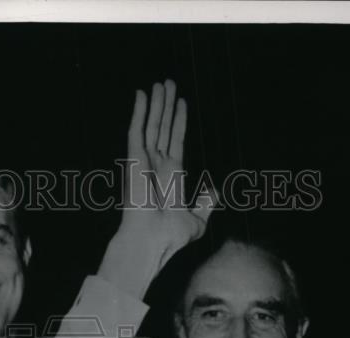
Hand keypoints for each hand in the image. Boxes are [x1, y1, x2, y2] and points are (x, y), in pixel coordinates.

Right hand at [120, 80, 214, 259]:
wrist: (152, 241)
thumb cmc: (171, 237)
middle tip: (169, 83)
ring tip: (161, 83)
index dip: (178, 122)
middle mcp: (155, 166)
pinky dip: (138, 111)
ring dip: (156, 103)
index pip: (175, 142)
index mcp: (170, 177)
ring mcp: (143, 161)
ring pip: (151, 125)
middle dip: (166, 106)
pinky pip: (136, 130)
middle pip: (162, 129)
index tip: (181, 103)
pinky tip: (142, 94)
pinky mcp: (133, 159)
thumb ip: (206, 204)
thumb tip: (216, 191)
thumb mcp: (197, 220)